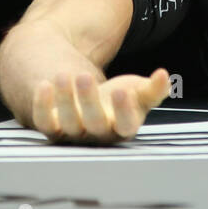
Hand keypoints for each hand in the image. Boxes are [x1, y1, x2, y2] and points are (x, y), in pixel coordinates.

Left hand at [31, 69, 169, 143]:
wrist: (85, 96)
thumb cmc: (116, 97)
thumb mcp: (138, 92)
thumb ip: (154, 89)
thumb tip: (165, 76)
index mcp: (122, 127)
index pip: (125, 126)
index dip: (124, 111)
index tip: (123, 91)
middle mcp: (97, 134)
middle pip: (94, 123)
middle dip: (88, 101)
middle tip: (84, 76)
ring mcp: (72, 132)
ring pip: (68, 122)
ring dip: (65, 100)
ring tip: (63, 75)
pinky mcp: (51, 126)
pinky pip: (43, 121)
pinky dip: (42, 105)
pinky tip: (44, 85)